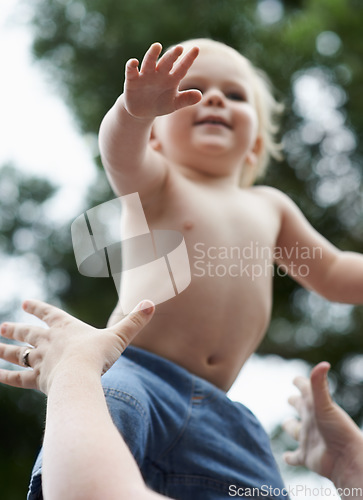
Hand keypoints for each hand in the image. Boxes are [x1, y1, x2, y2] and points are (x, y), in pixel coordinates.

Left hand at [0, 299, 154, 394]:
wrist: (80, 376)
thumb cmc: (98, 355)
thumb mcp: (119, 336)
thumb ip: (135, 321)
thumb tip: (152, 303)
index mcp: (65, 328)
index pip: (48, 313)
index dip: (37, 308)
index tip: (25, 302)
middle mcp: (48, 342)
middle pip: (28, 333)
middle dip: (15, 329)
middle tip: (2, 326)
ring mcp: (40, 360)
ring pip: (18, 354)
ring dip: (5, 349)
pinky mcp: (37, 380)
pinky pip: (17, 378)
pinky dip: (6, 376)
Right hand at [123, 42, 201, 119]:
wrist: (142, 112)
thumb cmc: (160, 104)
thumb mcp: (174, 104)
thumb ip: (186, 99)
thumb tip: (200, 96)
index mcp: (171, 78)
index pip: (182, 68)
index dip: (188, 59)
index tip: (196, 49)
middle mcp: (159, 73)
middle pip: (166, 62)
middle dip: (172, 56)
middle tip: (179, 48)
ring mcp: (145, 75)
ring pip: (149, 62)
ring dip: (152, 54)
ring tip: (157, 46)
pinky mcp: (132, 80)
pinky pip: (131, 71)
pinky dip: (131, 66)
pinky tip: (134, 62)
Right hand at [283, 362, 362, 484]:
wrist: (347, 460)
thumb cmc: (338, 430)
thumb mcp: (325, 404)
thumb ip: (319, 384)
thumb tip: (323, 363)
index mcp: (314, 406)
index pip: (306, 389)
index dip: (300, 382)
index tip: (295, 379)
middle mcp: (311, 420)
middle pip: (300, 408)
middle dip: (295, 402)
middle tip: (291, 399)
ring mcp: (308, 438)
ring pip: (295, 431)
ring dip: (290, 427)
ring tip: (286, 424)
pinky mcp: (305, 456)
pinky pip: (295, 457)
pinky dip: (289, 458)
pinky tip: (286, 458)